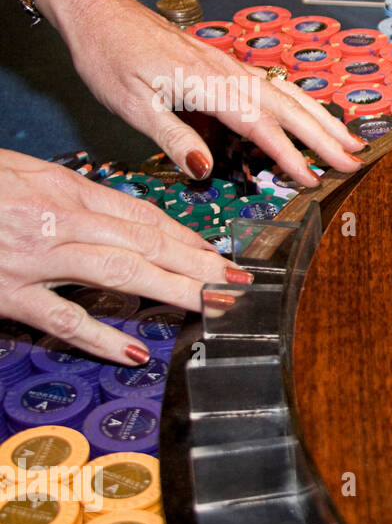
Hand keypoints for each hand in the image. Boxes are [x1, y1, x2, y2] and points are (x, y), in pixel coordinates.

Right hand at [0, 149, 248, 364]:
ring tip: (210, 305)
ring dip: (171, 290)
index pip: (143, 215)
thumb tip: (119, 218)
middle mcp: (56, 220)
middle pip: (144, 243)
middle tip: (236, 283)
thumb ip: (71, 197)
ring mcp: (32, 257)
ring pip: (118, 273)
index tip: (220, 255)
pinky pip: (59, 317)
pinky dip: (97, 334)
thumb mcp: (23, 175)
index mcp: (63, 190)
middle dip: (197, 264)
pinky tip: (130, 349)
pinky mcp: (5, 291)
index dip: (188, 237)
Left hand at [49, 0, 364, 186]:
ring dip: (321, 117)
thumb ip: (172, 136)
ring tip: (350, 139)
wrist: (98, 9)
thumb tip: (205, 169)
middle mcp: (226, 72)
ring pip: (287, 92)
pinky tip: (313, 112)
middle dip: (324, 136)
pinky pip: (274, 84)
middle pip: (286, 107)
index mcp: (206, 83)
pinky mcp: (225, 64)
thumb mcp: (129, 103)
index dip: (288, 154)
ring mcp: (230, 65)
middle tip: (355, 161)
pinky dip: (302, 101)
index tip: (312, 178)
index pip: (258, 125)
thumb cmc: (108, 54)